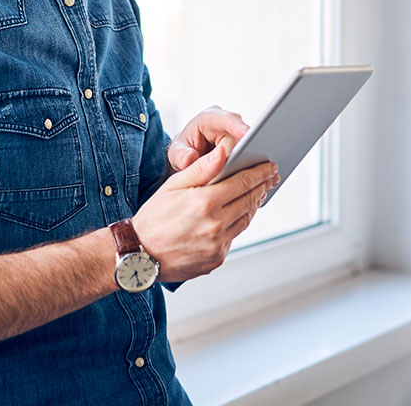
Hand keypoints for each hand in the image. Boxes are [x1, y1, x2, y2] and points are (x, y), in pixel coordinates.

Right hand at [132, 144, 278, 281]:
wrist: (140, 253)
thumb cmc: (154, 216)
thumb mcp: (173, 185)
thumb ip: (201, 168)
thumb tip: (223, 152)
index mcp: (204, 202)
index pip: (242, 183)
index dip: (258, 172)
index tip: (268, 165)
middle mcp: (215, 225)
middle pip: (249, 201)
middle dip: (262, 186)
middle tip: (270, 176)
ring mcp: (218, 245)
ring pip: (245, 220)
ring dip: (253, 204)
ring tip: (256, 192)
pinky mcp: (217, 259)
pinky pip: (234, 237)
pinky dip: (238, 222)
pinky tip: (237, 213)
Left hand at [167, 106, 250, 171]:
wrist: (190, 157)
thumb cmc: (184, 151)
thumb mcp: (176, 153)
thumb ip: (180, 155)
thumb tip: (190, 158)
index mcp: (209, 118)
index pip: (225, 119)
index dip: (236, 126)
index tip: (246, 134)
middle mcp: (228, 124)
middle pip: (242, 137)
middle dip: (245, 151)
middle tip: (246, 167)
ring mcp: (239, 136)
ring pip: (252, 147)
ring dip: (252, 161)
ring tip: (258, 176)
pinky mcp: (246, 149)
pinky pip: (255, 156)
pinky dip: (255, 167)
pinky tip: (260, 178)